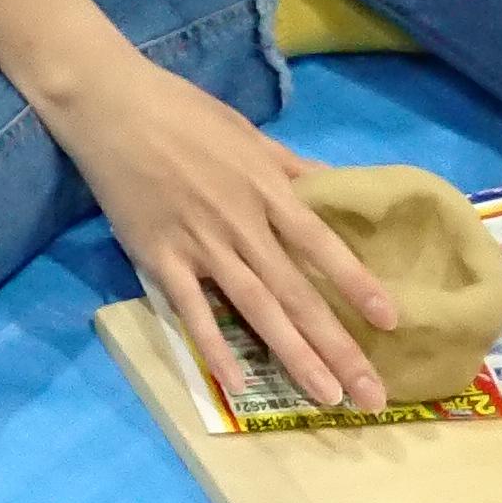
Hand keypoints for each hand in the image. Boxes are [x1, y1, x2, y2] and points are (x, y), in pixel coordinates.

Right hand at [41, 52, 404, 408]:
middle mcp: (242, 223)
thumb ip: (291, 167)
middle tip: (371, 393)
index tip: (390, 321)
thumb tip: (333, 185)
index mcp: (267, 189)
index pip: (323, 243)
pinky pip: (191, 312)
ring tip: (327, 396)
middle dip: (338, 345)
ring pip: (256, 309)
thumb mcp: (249, 134)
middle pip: (298, 292)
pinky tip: (238, 384)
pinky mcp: (159, 259)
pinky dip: (214, 347)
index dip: (357, 284)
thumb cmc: (183, 113)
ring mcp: (201, 245)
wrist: (111, 106)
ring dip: (294, 356)